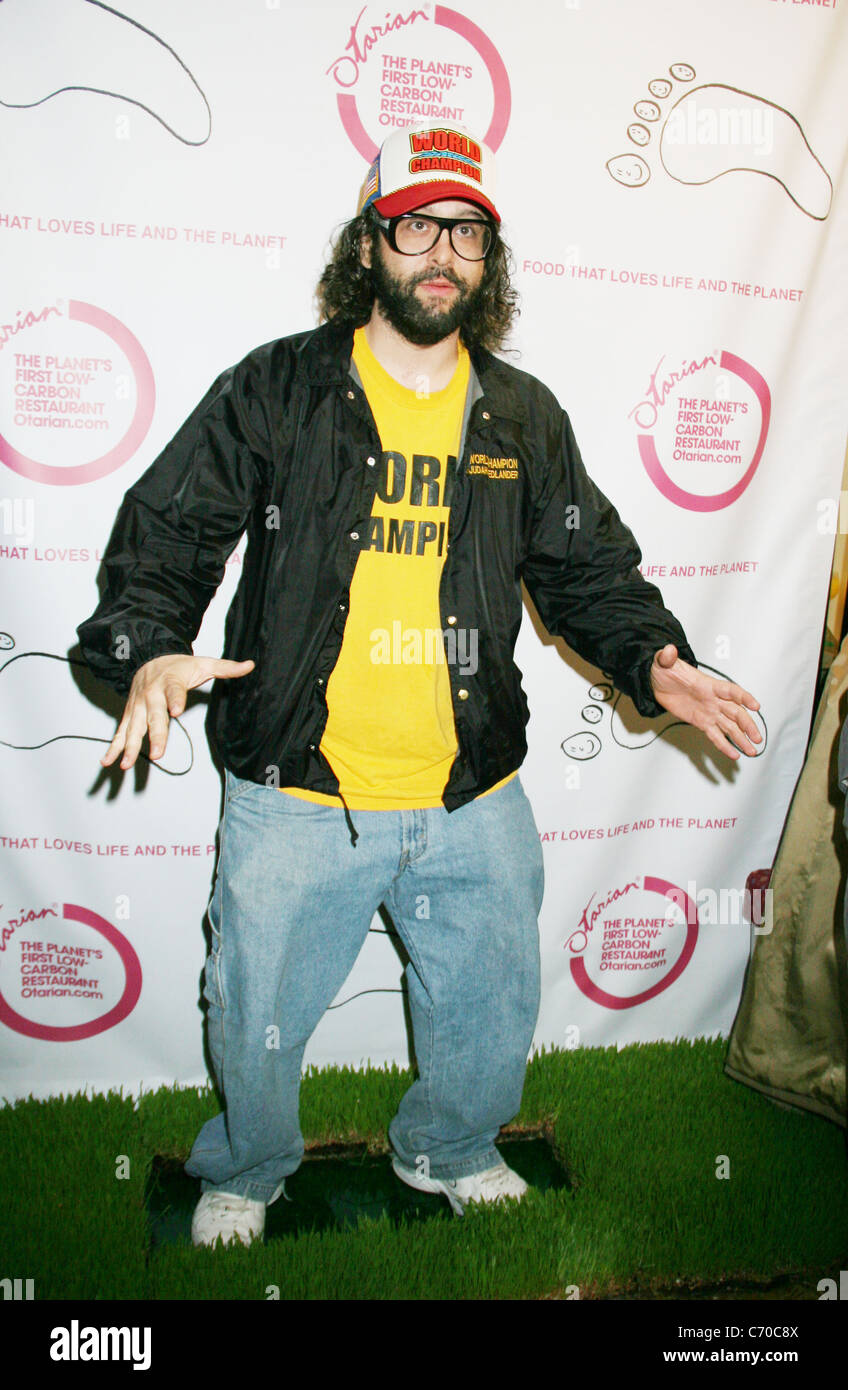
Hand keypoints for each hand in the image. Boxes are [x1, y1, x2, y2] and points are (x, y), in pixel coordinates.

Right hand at [101, 654, 254, 770]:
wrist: (148, 656)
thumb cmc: (178, 665)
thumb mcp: (204, 663)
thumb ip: (226, 668)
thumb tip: (249, 665)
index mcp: (170, 682)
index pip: (174, 692)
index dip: (175, 700)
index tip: (177, 710)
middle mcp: (151, 695)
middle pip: (153, 717)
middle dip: (155, 735)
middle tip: (156, 754)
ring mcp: (138, 706)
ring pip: (133, 728)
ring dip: (128, 747)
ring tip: (125, 764)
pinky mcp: (130, 714)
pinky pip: (120, 731)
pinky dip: (114, 747)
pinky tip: (108, 762)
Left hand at [649, 644, 761, 760]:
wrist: (657, 682)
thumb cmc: (665, 670)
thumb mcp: (663, 661)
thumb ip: (667, 657)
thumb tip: (668, 649)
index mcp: (709, 684)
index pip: (730, 690)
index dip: (743, 697)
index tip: (755, 706)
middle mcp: (714, 699)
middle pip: (735, 713)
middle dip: (747, 725)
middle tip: (757, 737)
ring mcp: (710, 712)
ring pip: (730, 726)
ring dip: (742, 738)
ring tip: (752, 751)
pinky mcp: (701, 722)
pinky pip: (715, 735)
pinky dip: (724, 745)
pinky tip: (735, 754)